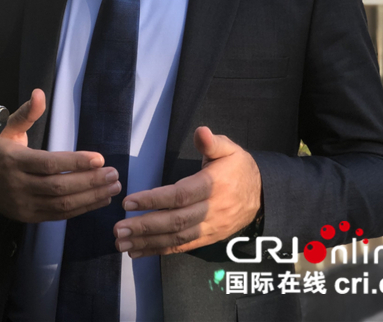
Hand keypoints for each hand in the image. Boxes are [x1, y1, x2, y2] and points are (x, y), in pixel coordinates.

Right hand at [0, 88, 120, 223]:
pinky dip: (81, 209)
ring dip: (91, 197)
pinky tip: (98, 200)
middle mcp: (18, 185)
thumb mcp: (7, 128)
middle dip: (90, 181)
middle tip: (114, 174)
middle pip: (59, 186)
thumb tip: (40, 93)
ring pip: (62, 204)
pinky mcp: (28, 217)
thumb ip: (27, 113)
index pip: (49, 164)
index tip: (100, 158)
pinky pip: (58, 215)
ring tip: (112, 187)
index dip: (75, 162)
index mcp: (14, 160)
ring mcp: (23, 204)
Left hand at [113, 126, 260, 256]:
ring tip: (122, 243)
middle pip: (175, 221)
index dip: (154, 200)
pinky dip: (160, 250)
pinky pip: (183, 247)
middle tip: (119, 229)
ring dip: (148, 242)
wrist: (263, 195)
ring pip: (177, 238)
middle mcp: (210, 210)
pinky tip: (139, 251)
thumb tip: (200, 131)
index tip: (129, 202)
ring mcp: (209, 227)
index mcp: (211, 186)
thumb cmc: (239, 168)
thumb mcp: (230, 149)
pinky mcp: (208, 238)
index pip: (179, 195)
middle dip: (145, 226)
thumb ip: (212, 142)